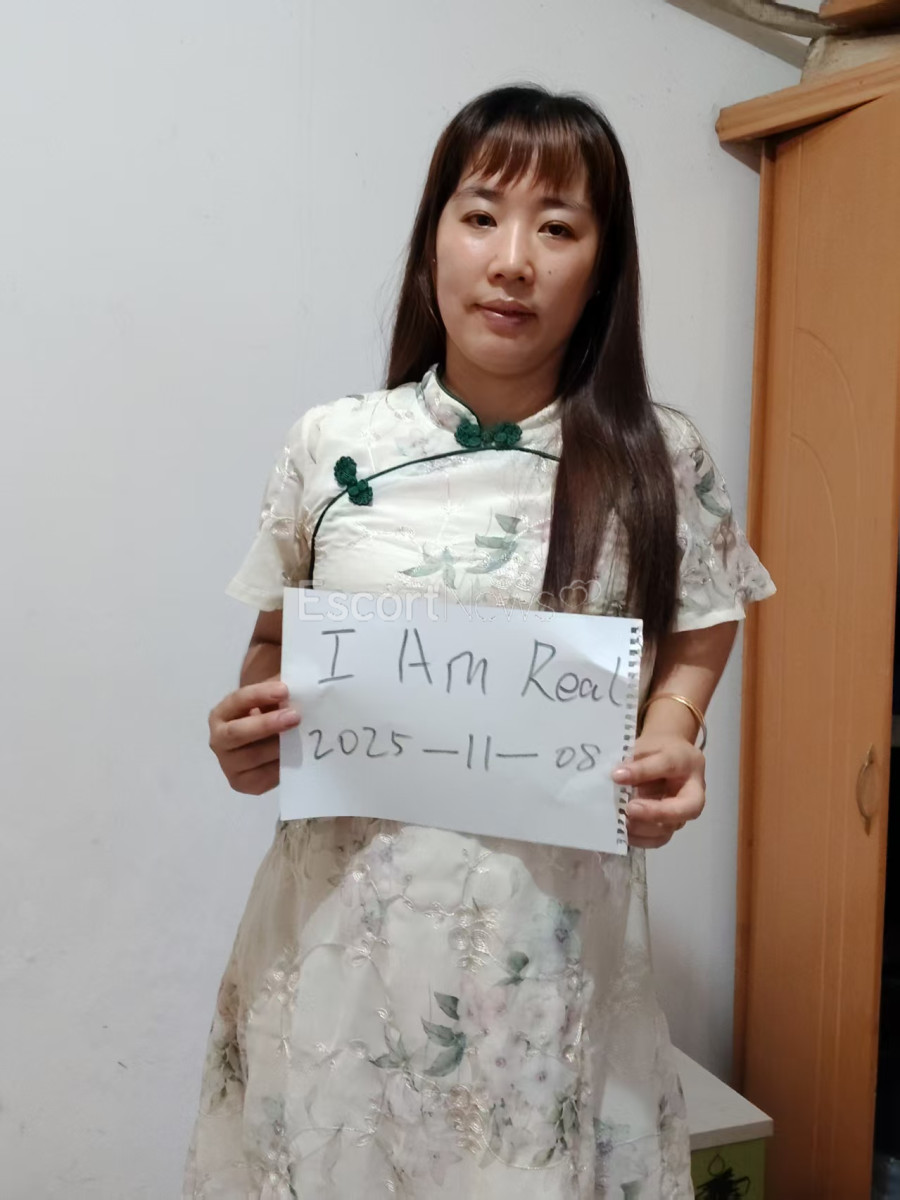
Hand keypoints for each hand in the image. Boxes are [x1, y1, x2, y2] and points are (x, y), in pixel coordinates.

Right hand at [208, 678, 299, 794]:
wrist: (264, 740)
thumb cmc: (268, 713)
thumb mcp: (271, 699)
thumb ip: (280, 694)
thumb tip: (301, 690)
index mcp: (221, 713)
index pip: (238, 700)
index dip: (260, 694)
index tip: (285, 690)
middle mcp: (218, 739)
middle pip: (237, 733)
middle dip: (266, 724)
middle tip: (295, 716)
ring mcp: (228, 764)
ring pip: (252, 756)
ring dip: (277, 746)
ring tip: (299, 737)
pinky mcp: (242, 783)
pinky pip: (262, 777)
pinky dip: (280, 766)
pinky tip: (295, 756)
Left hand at [611, 732, 705, 848]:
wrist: (666, 757)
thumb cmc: (658, 750)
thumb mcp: (647, 747)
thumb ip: (636, 762)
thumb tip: (617, 776)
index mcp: (688, 764)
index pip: (669, 765)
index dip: (643, 771)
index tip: (617, 775)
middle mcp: (691, 792)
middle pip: (682, 809)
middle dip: (655, 812)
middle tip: (628, 809)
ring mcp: (682, 813)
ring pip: (669, 827)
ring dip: (643, 828)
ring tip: (621, 822)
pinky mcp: (669, 826)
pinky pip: (659, 838)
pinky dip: (640, 839)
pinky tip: (623, 834)